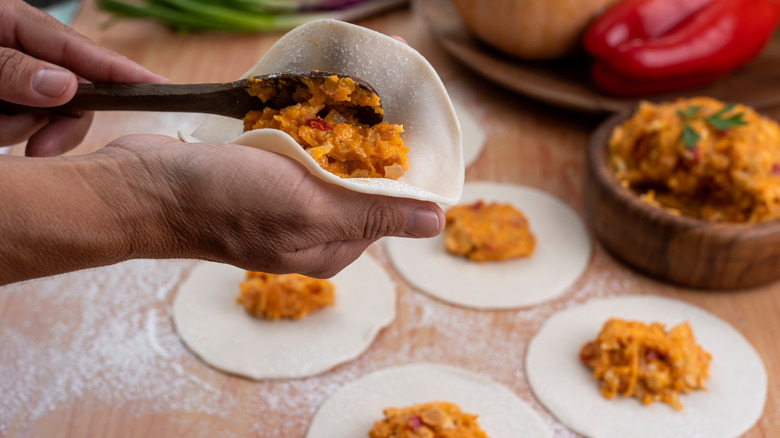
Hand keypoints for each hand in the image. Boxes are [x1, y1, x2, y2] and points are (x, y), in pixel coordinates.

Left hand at [0, 0, 165, 155]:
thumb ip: (12, 68)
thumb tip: (68, 86)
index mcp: (16, 21)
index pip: (84, 50)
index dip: (125, 71)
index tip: (161, 87)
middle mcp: (20, 49)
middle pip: (73, 91)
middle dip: (61, 122)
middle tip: (39, 150)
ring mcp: (11, 77)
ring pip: (43, 114)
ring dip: (17, 127)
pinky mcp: (3, 99)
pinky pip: (18, 124)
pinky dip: (5, 129)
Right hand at [84, 135, 443, 278]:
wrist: (144, 187)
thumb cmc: (225, 203)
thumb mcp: (309, 208)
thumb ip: (373, 215)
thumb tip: (437, 222)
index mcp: (333, 246)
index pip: (389, 207)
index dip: (400, 167)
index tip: (403, 124)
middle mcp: (313, 230)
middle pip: (360, 183)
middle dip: (366, 143)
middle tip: (367, 99)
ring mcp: (284, 205)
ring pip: (329, 163)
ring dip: (334, 131)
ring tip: (336, 96)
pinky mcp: (260, 180)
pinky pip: (297, 152)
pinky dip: (303, 129)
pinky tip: (302, 107)